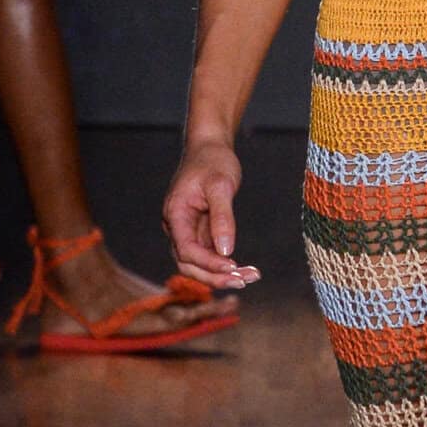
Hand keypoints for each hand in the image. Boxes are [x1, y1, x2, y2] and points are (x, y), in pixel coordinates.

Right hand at [164, 138, 258, 290]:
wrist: (210, 146)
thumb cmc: (213, 161)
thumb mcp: (221, 185)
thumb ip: (222, 218)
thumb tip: (225, 250)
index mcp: (175, 214)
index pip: (186, 250)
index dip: (208, 263)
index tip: (233, 267)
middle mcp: (177, 226)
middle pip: (189, 264)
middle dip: (215, 276)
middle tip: (245, 280)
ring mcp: (187, 230)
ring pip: (198, 263)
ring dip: (221, 274)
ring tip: (251, 276)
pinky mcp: (199, 230)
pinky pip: (208, 254)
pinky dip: (225, 263)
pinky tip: (246, 269)